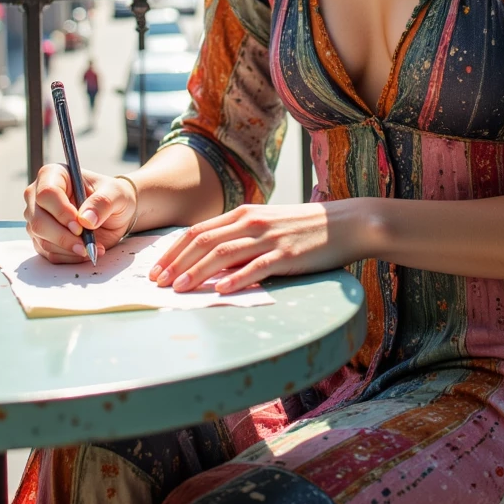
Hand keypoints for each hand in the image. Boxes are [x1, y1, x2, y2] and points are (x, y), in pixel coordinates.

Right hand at [24, 166, 135, 263]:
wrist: (115, 213)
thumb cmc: (113, 196)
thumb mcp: (116, 194)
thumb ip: (102, 202)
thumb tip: (85, 220)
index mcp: (54, 175)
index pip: (47, 193)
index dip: (61, 212)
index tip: (80, 226)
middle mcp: (38, 196)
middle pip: (39, 220)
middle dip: (63, 237)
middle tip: (86, 244)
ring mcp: (37, 218)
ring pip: (43, 240)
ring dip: (69, 249)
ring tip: (93, 247)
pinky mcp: (42, 238)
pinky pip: (49, 253)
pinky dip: (69, 257)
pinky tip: (86, 251)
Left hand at [148, 200, 381, 294]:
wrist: (347, 223)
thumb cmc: (305, 229)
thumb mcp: (268, 226)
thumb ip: (241, 240)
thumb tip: (210, 266)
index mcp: (244, 214)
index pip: (198, 231)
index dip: (173, 251)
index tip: (156, 270)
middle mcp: (252, 222)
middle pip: (203, 241)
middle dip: (176, 263)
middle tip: (158, 283)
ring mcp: (269, 237)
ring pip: (223, 252)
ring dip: (197, 272)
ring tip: (179, 289)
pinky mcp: (288, 253)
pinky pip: (257, 267)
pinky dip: (236, 278)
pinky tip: (221, 290)